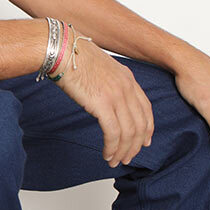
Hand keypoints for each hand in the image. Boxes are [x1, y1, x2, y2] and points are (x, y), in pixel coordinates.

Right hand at [53, 37, 153, 166]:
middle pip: (140, 124)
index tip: (144, 142)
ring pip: (128, 132)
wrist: (62, 49)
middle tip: (127, 158)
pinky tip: (107, 154)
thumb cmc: (73, 57)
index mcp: (128, 78)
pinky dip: (112, 147)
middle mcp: (126, 87)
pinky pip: (113, 133)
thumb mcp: (101, 68)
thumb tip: (105, 99)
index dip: (147, 128)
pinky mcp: (102, 104)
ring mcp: (116, 95)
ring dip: (123, 151)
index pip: (146, 108)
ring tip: (115, 161)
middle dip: (135, 145)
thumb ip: (109, 83)